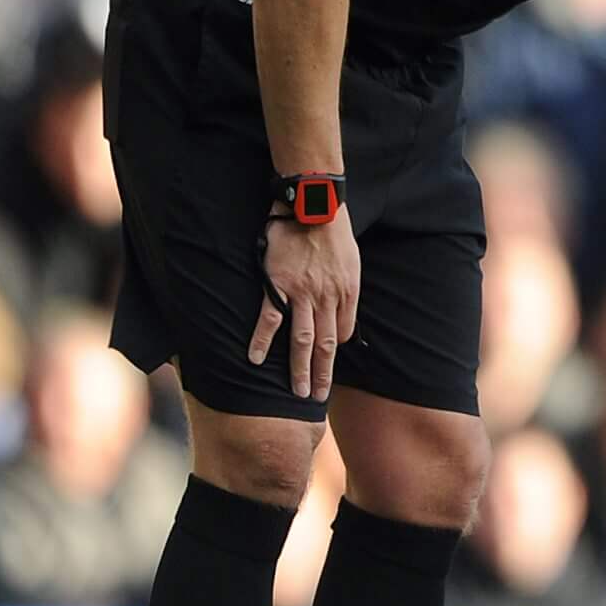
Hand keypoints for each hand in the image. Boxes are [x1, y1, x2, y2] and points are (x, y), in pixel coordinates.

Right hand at [251, 214, 359, 397]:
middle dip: (321, 374)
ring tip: (297, 392)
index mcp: (347, 294)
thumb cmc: (334, 232)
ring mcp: (302, 294)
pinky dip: (261, 341)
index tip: (326, 364)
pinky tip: (254, 360)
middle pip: (325, 345)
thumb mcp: (351, 262)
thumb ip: (344, 288)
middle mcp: (328, 299)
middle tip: (316, 398)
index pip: (342, 334)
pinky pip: (269, 318)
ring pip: (302, 340)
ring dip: (299, 369)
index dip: (335, 351)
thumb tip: (339, 309)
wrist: (315, 207)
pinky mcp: (278, 285)